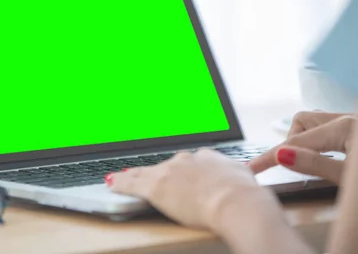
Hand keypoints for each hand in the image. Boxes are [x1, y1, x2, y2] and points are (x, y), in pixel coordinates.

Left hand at [107, 149, 275, 231]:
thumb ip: (235, 174)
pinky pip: (131, 183)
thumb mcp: (244, 178)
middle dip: (158, 172)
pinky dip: (120, 183)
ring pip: (145, 171)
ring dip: (134, 175)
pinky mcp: (155, 186)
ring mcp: (169, 172)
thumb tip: (239, 175)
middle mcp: (186, 160)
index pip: (188, 162)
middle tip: (149, 177)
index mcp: (206, 157)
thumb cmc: (245, 194)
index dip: (181, 170)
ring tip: (122, 177)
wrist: (236, 201)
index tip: (178, 173)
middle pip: (166, 166)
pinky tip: (112, 182)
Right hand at [249, 111, 354, 183]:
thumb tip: (281, 155)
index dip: (269, 157)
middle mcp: (348, 118)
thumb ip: (316, 165)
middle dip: (293, 144)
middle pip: (301, 123)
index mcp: (343, 127)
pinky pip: (332, 128)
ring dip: (309, 141)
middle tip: (299, 167)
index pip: (294, 142)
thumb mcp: (351, 177)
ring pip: (316, 123)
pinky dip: (324, 141)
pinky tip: (335, 157)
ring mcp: (356, 121)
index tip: (250, 168)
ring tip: (319, 163)